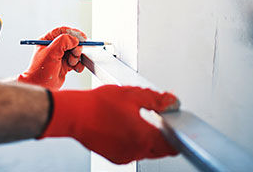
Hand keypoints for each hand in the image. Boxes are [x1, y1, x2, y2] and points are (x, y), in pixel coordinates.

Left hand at [17, 26, 87, 89]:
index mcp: (47, 40)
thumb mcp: (51, 52)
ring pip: (75, 51)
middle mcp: (54, 47)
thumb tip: (75, 39)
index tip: (82, 37)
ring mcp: (60, 56)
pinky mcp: (65, 65)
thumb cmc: (40, 70)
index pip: (61, 31)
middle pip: (71, 41)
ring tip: (71, 63)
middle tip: (76, 54)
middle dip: (76, 48)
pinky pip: (76, 61)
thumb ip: (63, 42)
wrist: (40, 86)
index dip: (72, 33)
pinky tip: (75, 69)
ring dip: (76, 57)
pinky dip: (78, 64)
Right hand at [40, 85, 179, 163]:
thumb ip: (156, 99)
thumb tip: (172, 102)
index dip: (176, 134)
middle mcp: (137, 151)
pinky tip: (123, 126)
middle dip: (161, 135)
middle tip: (154, 118)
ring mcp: (126, 156)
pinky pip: (132, 152)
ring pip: (146, 150)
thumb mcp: (132, 95)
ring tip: (134, 119)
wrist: (75, 114)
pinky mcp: (116, 157)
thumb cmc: (99, 104)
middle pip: (161, 149)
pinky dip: (132, 142)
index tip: (174, 125)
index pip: (173, 145)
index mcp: (145, 136)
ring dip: (146, 138)